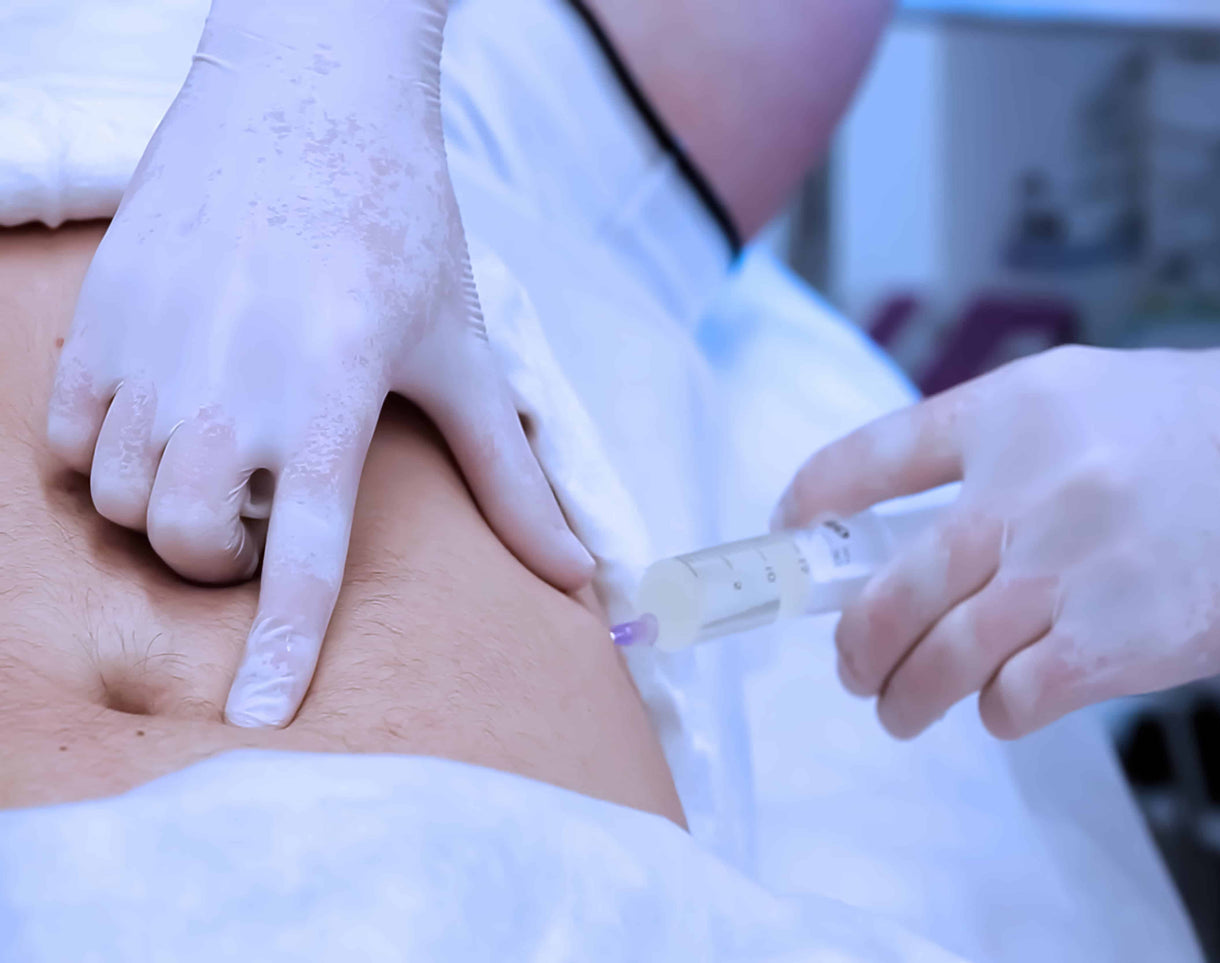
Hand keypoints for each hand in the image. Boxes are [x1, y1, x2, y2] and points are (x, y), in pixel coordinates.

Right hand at [46, 0, 592, 727]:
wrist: (308, 101)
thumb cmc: (400, 229)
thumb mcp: (464, 353)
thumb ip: (510, 474)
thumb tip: (576, 573)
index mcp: (334, 396)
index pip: (303, 556)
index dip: (282, 648)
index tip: (261, 719)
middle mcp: (233, 380)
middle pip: (187, 544)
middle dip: (219, 562)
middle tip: (259, 514)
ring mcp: (153, 346)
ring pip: (117, 500)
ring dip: (162, 510)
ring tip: (215, 457)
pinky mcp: (98, 316)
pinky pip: (61, 441)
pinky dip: (100, 459)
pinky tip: (157, 421)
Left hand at [774, 329, 1219, 738]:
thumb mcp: (1092, 396)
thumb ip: (1000, 447)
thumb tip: (916, 527)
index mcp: (1015, 407)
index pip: (870, 457)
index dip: (810, 503)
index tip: (789, 534)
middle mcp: (1029, 483)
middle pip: (886, 585)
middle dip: (852, 644)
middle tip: (852, 667)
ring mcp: (1070, 565)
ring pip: (937, 656)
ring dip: (906, 697)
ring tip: (903, 708)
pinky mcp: (1121, 641)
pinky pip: (1012, 698)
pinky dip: (996, 710)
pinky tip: (1008, 702)